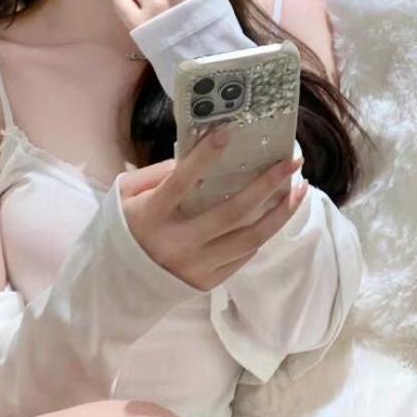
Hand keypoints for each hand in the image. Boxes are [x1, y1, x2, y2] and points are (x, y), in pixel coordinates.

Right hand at [117, 130, 308, 291]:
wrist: (117, 285)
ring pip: (249, 238)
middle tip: (293, 161)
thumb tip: (196, 156)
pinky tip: (278, 214)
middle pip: (232, 211)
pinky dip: (264, 233)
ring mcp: (196, 265)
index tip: (230, 131)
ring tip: (300, 189)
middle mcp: (178, 242)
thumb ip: (158, 175)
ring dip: (280, 212)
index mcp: (153, 216)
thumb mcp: (127, 197)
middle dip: (267, 184)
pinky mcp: (208, 282)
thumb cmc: (124, 230)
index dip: (205, 156)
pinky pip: (244, 255)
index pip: (182, 181)